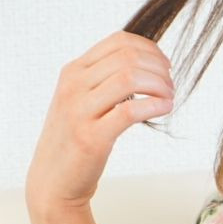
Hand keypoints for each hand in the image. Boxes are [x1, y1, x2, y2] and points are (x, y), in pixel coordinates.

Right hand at [25, 30, 175, 213]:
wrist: (52, 182)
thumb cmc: (74, 140)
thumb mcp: (81, 100)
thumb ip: (104, 80)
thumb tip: (146, 64)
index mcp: (72, 72)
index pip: (118, 41)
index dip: (150, 49)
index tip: (164, 65)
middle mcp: (73, 86)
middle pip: (127, 57)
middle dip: (158, 68)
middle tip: (170, 85)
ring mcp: (79, 111)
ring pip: (129, 77)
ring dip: (159, 85)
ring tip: (168, 97)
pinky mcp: (91, 137)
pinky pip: (130, 111)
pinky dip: (155, 105)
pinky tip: (164, 109)